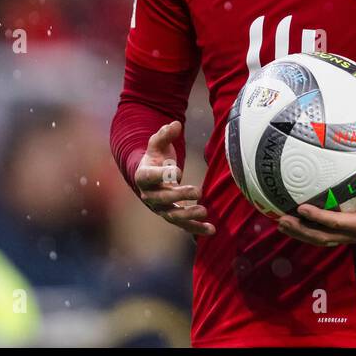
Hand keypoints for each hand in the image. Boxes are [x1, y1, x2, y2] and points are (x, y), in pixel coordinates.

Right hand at [134, 121, 215, 235]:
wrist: (151, 177)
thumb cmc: (156, 158)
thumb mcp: (157, 144)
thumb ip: (164, 134)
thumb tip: (175, 124)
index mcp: (144, 176)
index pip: (149, 177)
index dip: (162, 175)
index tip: (177, 171)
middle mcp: (149, 195)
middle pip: (162, 199)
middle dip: (180, 196)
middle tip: (198, 191)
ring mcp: (160, 208)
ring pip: (172, 216)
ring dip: (188, 216)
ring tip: (204, 211)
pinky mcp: (172, 215)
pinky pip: (183, 225)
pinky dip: (197, 228)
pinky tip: (211, 230)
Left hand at [278, 176, 355, 246]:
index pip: (337, 223)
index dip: (318, 217)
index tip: (302, 208)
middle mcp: (354, 234)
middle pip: (322, 237)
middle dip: (301, 230)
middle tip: (281, 220)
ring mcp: (350, 236)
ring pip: (321, 239)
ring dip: (300, 234)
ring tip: (281, 223)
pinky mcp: (348, 233)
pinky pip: (325, 235)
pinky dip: (308, 232)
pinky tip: (297, 223)